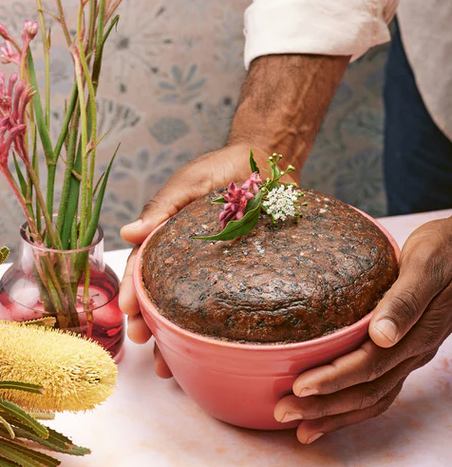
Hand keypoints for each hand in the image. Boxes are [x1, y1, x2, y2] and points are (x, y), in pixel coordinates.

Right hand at [119, 144, 273, 376]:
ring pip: (192, 303)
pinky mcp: (243, 270)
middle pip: (164, 293)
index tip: (129, 312)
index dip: (135, 289)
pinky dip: (218, 324)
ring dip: (177, 334)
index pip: (145, 266)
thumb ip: (162, 207)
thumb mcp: (188, 184)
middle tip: (144, 342)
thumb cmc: (221, 168)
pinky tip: (213, 347)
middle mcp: (188, 255)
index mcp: (169, 235)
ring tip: (168, 363)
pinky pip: (230, 299)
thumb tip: (127, 232)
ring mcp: (216, 265)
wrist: (267, 161)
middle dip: (150, 320)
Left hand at [274, 217, 451, 443]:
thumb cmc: (442, 252)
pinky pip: (380, 388)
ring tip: (303, 429)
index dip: (333, 380)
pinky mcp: (404, 351)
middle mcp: (412, 351)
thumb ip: (405, 301)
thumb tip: (382, 335)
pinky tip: (332, 410)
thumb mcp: (424, 266)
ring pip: (373, 397)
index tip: (299, 387)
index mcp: (416, 333)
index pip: (369, 366)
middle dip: (325, 407)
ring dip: (337, 415)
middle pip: (367, 390)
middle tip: (284, 413)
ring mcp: (410, 355)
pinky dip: (354, 405)